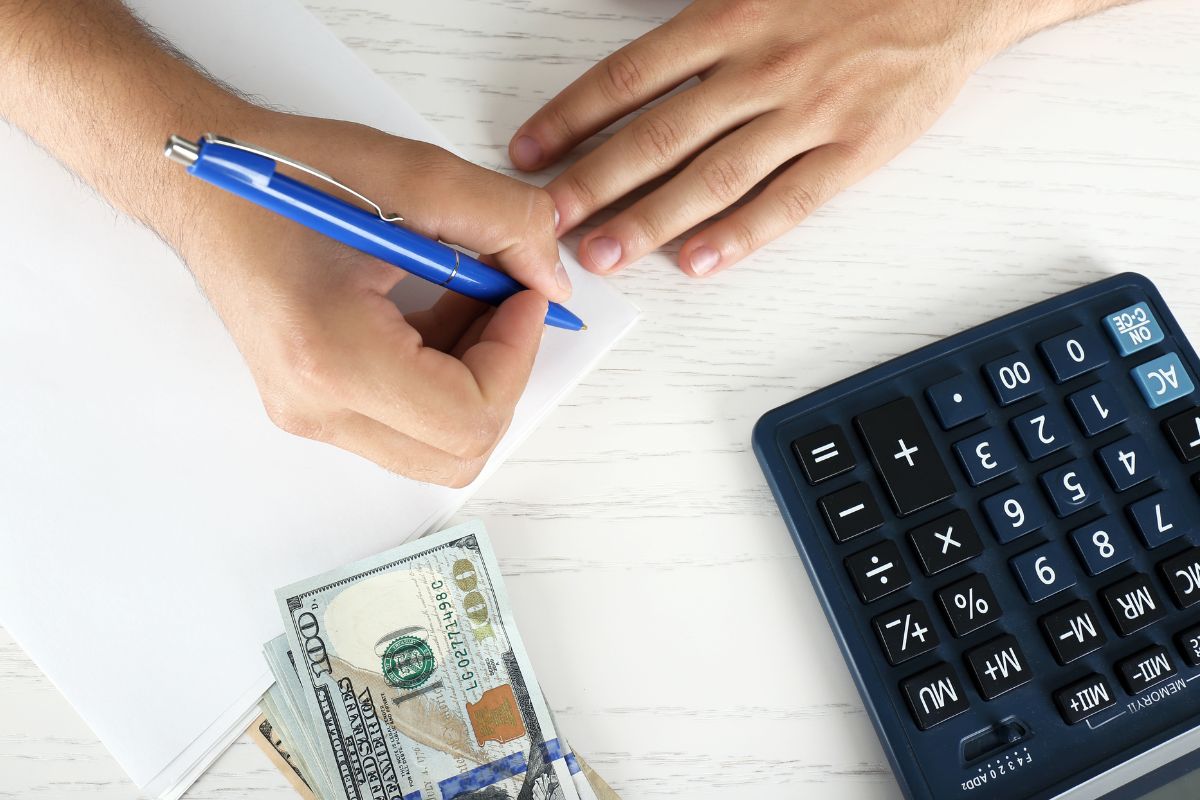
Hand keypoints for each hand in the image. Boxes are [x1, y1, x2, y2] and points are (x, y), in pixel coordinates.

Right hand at [173, 110, 566, 485]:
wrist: (204, 187)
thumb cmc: (288, 175)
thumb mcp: (415, 176)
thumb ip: (507, 223)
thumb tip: (552, 284)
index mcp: (331, 357)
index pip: (468, 416)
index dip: (517, 356)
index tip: (526, 296)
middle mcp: (315, 406)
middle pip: (457, 451)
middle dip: (502, 376)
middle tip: (505, 304)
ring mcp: (310, 415)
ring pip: (436, 444)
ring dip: (476, 376)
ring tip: (465, 296)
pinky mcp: (313, 407)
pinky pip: (407, 423)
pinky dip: (443, 374)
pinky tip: (435, 308)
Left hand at [510, 0, 1062, 276]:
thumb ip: (699, 21)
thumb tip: (633, 62)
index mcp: (729, 17)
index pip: (628, 77)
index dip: (571, 117)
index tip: (531, 153)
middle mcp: (761, 66)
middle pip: (658, 135)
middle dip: (593, 182)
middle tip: (547, 221)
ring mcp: (809, 113)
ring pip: (713, 176)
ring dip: (651, 220)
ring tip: (604, 253)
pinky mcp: (855, 151)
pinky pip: (789, 202)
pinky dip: (740, 235)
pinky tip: (698, 263)